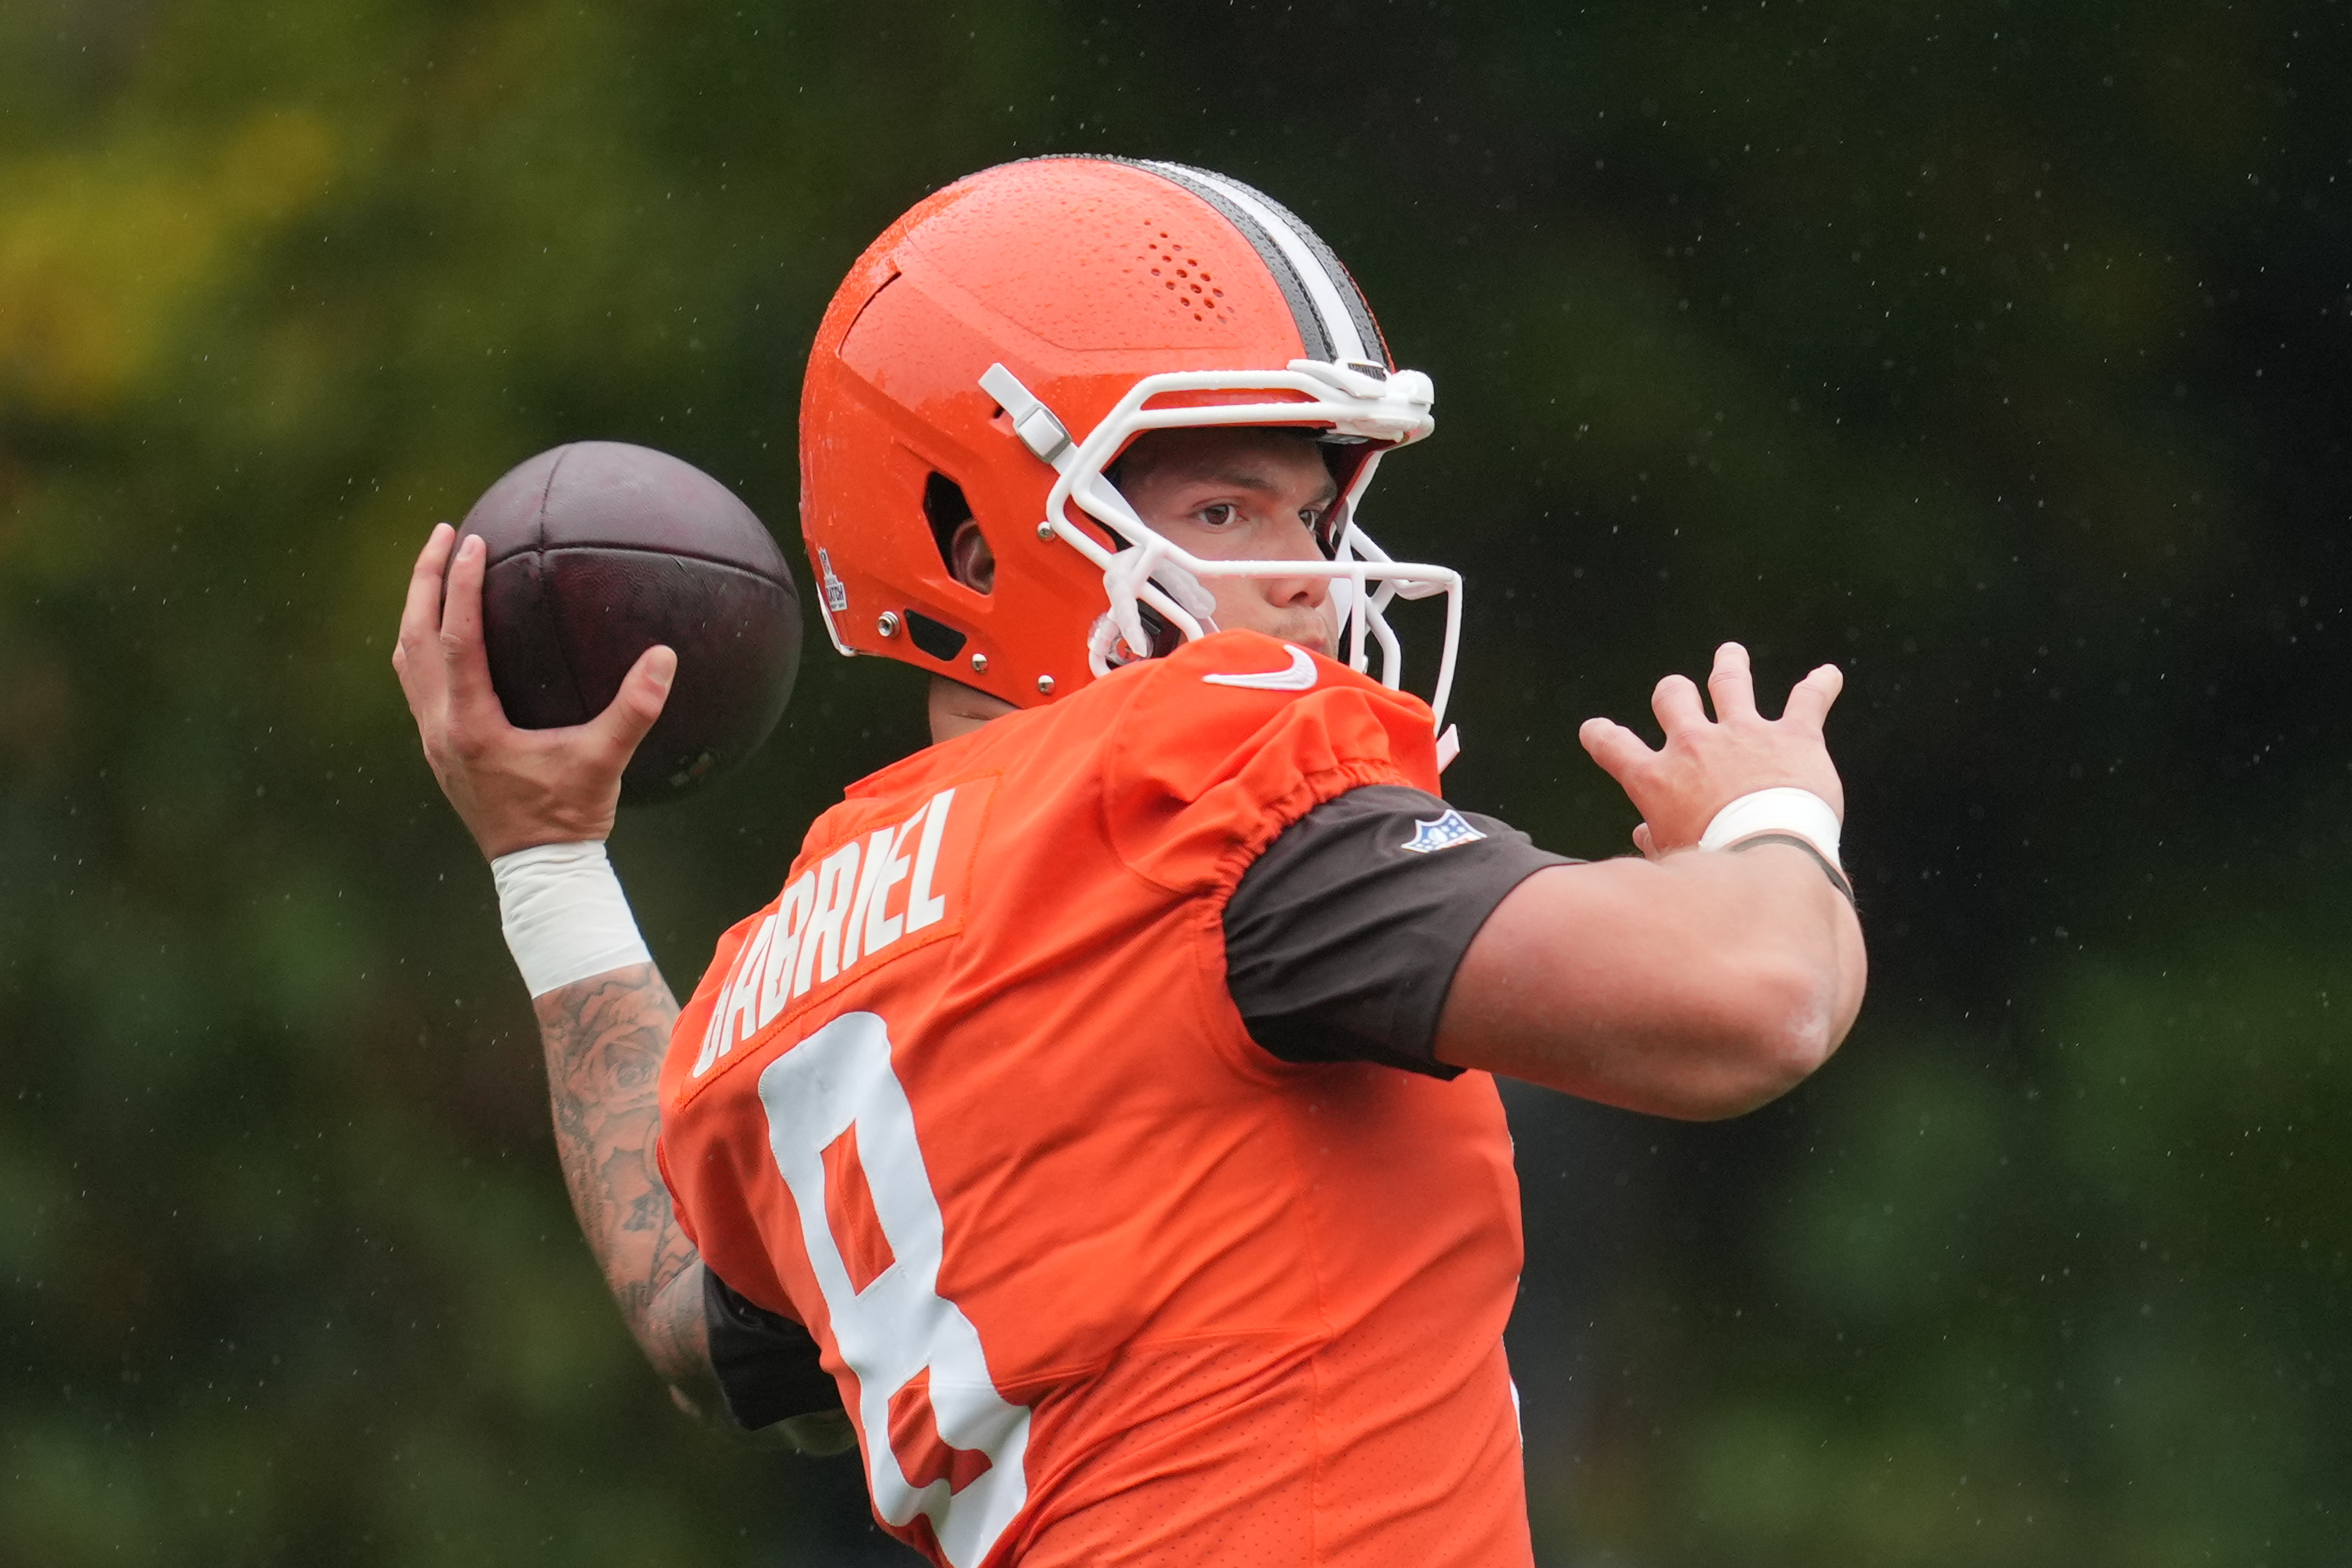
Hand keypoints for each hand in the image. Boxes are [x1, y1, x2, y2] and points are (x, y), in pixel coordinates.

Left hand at [393, 523, 674, 859]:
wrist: (537, 873)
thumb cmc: (568, 818)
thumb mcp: (604, 762)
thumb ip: (634, 710)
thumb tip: (664, 657)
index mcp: (471, 724)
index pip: (455, 638)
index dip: (459, 585)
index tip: (469, 540)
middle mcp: (440, 727)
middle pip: (413, 637)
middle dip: (423, 581)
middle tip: (442, 533)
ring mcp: (433, 739)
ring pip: (406, 659)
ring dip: (417, 610)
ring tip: (435, 571)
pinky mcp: (439, 750)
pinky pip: (418, 683)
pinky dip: (425, 646)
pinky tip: (448, 634)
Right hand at [1578, 642, 1843, 856]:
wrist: (1770, 858)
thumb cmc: (1715, 868)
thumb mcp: (1672, 859)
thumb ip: (1657, 840)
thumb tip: (1645, 835)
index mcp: (1657, 778)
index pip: (1613, 746)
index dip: (1600, 736)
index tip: (1596, 731)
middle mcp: (1694, 745)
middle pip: (1672, 698)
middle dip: (1672, 693)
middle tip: (1675, 692)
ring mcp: (1745, 734)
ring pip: (1730, 682)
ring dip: (1729, 666)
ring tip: (1730, 654)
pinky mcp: (1794, 736)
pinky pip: (1809, 699)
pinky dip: (1821, 685)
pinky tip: (1829, 675)